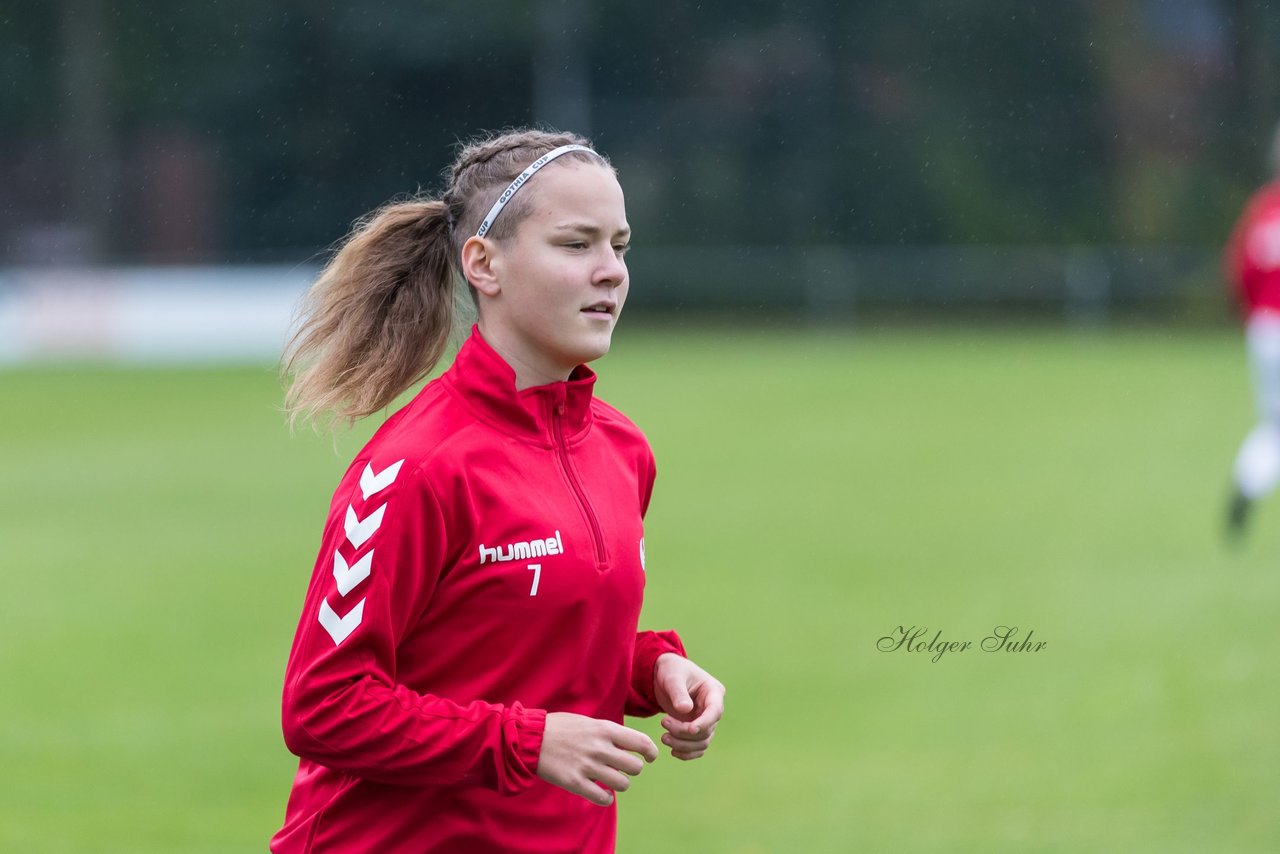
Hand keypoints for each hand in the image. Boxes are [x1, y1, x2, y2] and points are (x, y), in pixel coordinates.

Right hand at [536, 712, 657, 805]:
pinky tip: (602, 793)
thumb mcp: (588, 722)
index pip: (641, 743)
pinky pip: (603, 798)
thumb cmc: (560, 727)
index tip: (650, 757)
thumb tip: (628, 745)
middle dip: (634, 769)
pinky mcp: (575, 783)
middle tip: (624, 768)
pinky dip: (606, 798)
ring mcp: (588, 766)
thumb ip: (609, 733)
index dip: (651, 752)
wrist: (530, 738)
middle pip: (636, 767)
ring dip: (621, 784)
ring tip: (612, 781)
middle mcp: (600, 748)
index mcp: (605, 729)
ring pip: (623, 784)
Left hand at [653, 653, 724, 760]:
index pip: (715, 712)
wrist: (662, 674)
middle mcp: (713, 708)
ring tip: (664, 738)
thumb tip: (685, 710)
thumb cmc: (670, 670)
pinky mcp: (696, 729)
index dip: (704, 723)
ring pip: (702, 741)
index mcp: (713, 691)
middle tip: (663, 723)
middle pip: (707, 730)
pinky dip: (687, 752)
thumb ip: (678, 692)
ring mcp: (705, 720)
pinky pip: (697, 747)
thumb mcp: (672, 677)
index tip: (690, 729)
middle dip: (684, 733)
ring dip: (684, 745)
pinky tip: (673, 751)